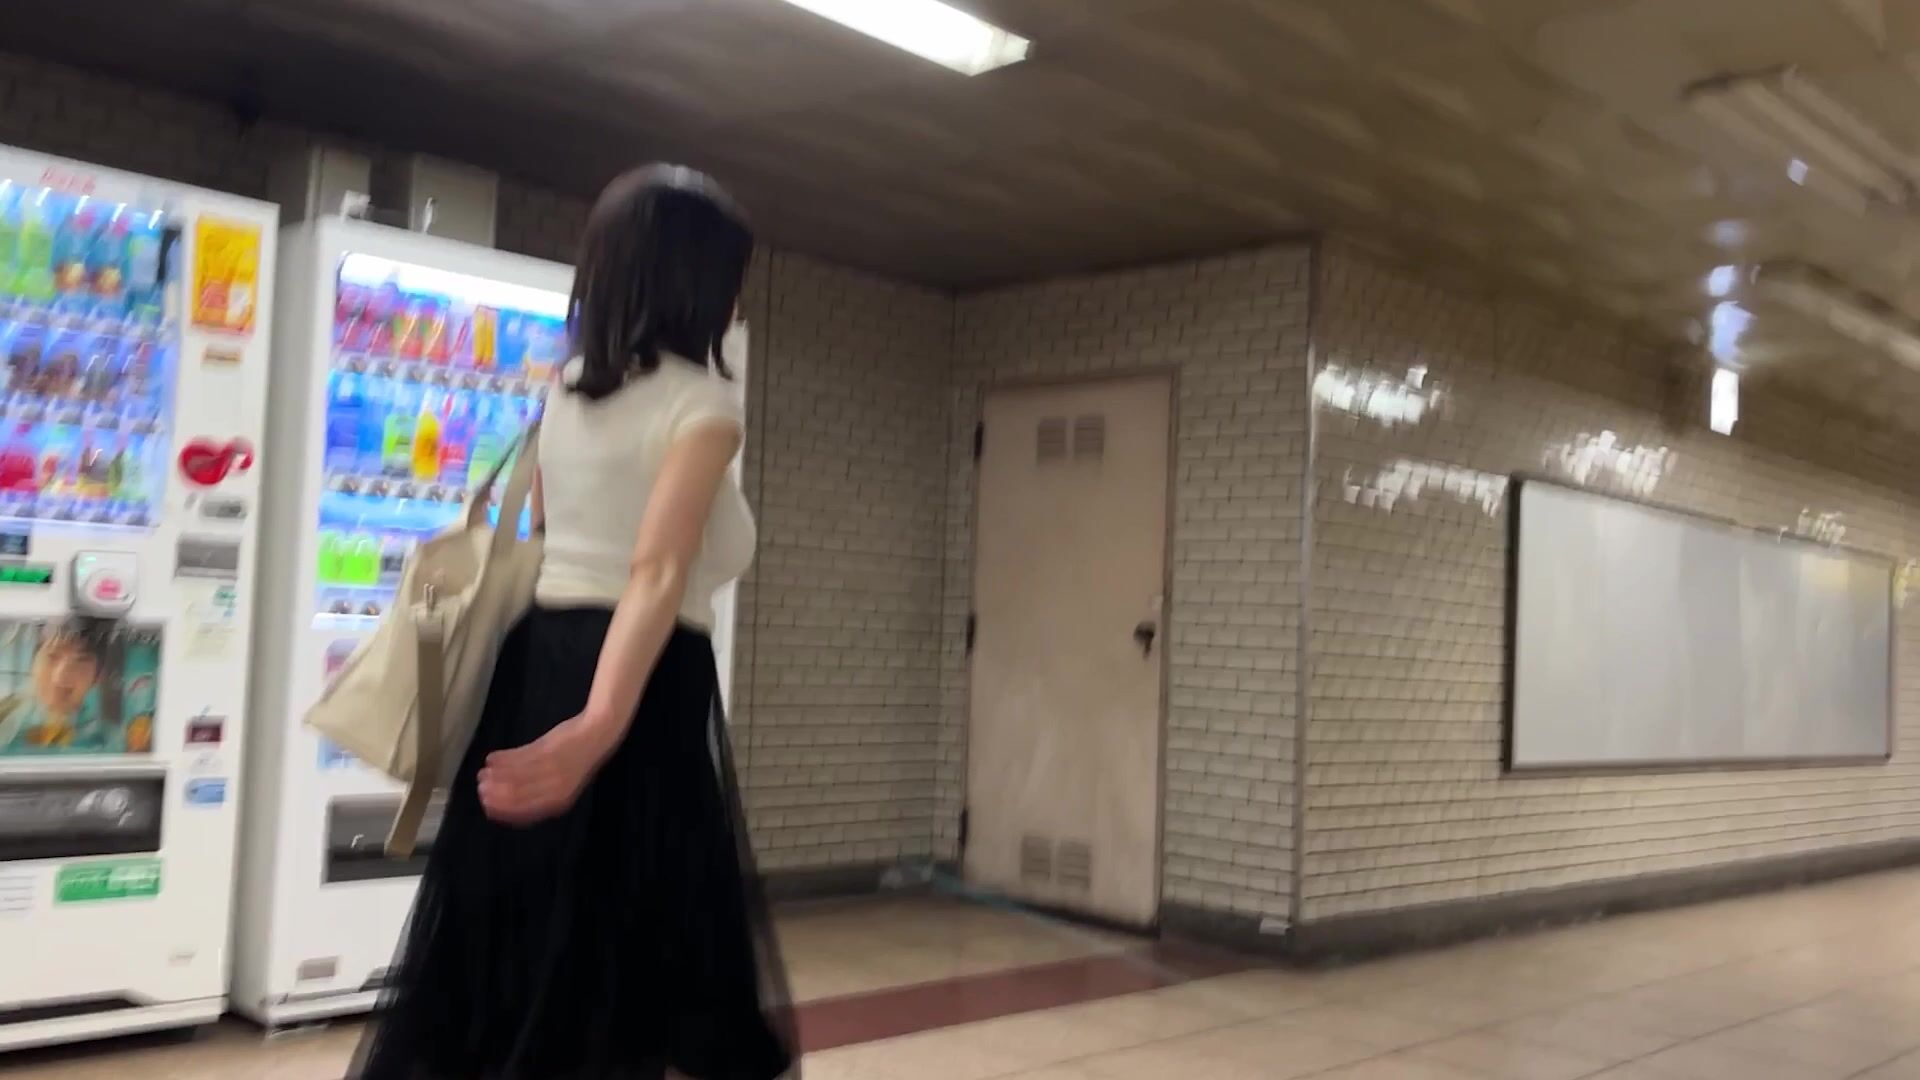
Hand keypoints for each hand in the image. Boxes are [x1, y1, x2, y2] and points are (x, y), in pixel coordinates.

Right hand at [478, 713, 624, 825]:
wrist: (597, 733)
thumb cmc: (575, 760)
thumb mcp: (561, 783)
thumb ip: (536, 793)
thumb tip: (506, 801)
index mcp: (559, 801)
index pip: (524, 813)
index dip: (502, 811)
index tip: (486, 806)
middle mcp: (555, 789)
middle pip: (516, 796)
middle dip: (494, 793)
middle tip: (480, 787)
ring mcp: (552, 770)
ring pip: (514, 777)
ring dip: (494, 776)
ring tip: (482, 773)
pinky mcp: (548, 751)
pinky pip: (518, 757)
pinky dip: (502, 759)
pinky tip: (491, 758)